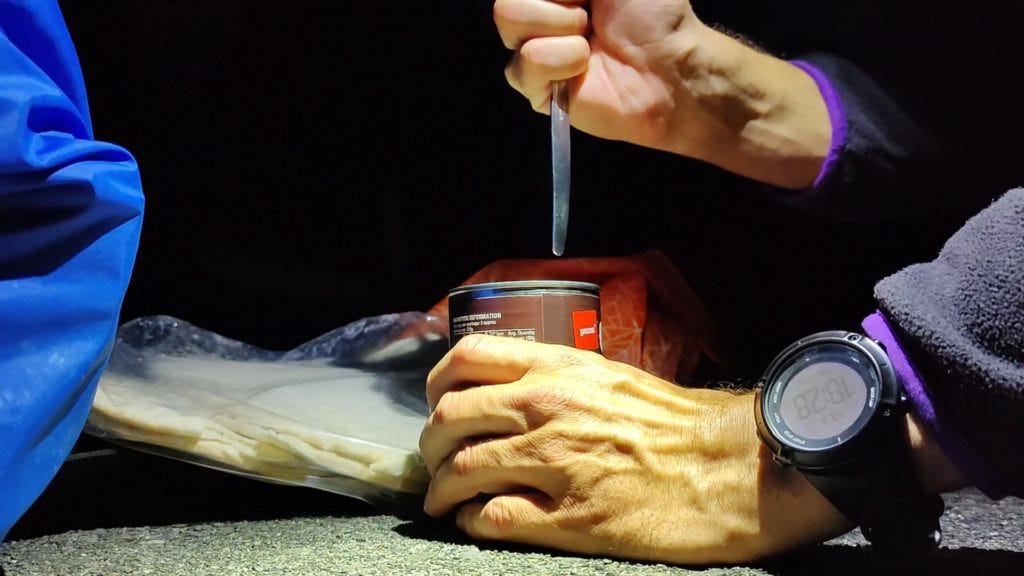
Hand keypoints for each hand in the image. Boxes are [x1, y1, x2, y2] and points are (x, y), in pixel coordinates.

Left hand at [419, 335, 850, 563]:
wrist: (731, 467)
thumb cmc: (677, 422)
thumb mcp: (610, 377)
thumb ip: (554, 379)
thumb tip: (507, 394)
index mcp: (558, 369)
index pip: (466, 359)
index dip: (436, 384)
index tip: (435, 404)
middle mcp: (546, 409)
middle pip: (449, 419)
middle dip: (430, 446)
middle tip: (434, 462)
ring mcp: (555, 464)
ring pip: (460, 471)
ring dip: (441, 490)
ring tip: (444, 501)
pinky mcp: (571, 518)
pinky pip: (492, 519)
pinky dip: (472, 521)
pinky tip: (477, 522)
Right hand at [493, 0, 830, 187]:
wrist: (670, 65)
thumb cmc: (653, 12)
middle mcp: (537, 14)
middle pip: (507, 0)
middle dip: (557, 0)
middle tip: (590, 14)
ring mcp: (531, 48)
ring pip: (509, 22)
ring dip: (561, 27)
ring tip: (590, 42)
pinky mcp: (535, 87)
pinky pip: (523, 64)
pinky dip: (558, 60)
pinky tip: (583, 67)